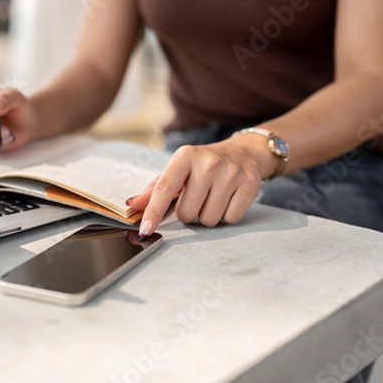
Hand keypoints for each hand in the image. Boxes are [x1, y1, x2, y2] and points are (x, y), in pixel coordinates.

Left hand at [128, 135, 276, 235]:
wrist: (243, 153)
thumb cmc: (203, 165)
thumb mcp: (178, 170)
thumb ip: (155, 189)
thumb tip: (132, 204)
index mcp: (185, 155)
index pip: (164, 189)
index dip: (153, 212)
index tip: (145, 230)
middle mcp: (208, 162)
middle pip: (187, 213)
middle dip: (189, 213)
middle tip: (197, 198)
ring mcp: (231, 173)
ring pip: (209, 220)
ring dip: (208, 215)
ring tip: (213, 197)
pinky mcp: (249, 184)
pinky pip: (230, 219)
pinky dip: (227, 215)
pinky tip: (228, 199)